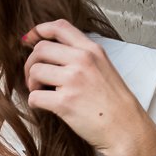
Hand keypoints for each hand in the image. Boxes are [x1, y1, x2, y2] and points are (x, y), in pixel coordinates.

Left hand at [20, 19, 155, 155]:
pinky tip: (41, 106)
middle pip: (41, 49)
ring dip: (31, 83)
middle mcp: (82, 61)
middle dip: (30, 63)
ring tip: (39, 92)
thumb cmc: (114, 103)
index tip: (29, 39)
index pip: (60, 27)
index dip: (39, 30)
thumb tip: (55, 54)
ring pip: (35, 71)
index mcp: (91, 50)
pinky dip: (33, 102)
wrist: (126, 128)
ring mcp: (73, 80)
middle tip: (33, 78)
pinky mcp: (65, 102)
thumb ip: (83, 57)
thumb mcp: (104, 68)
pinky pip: (34, 96)